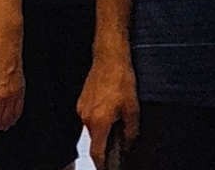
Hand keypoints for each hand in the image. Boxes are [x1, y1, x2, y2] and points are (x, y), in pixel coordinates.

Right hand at [77, 51, 139, 168]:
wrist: (109, 57)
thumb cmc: (120, 78)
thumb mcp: (132, 108)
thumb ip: (130, 131)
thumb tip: (128, 144)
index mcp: (99, 122)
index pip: (97, 153)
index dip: (102, 165)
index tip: (107, 169)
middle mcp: (86, 117)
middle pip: (95, 140)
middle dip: (106, 144)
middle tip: (120, 142)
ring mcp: (82, 108)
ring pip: (93, 128)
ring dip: (104, 129)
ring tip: (118, 118)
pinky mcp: (82, 101)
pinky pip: (90, 116)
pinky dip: (100, 118)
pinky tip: (111, 107)